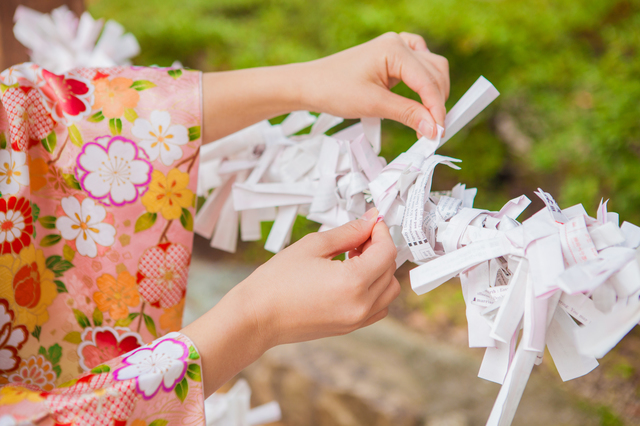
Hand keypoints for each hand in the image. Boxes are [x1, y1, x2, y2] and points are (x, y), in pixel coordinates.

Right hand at [239, 207, 398, 345]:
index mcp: (353, 282)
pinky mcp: (349, 328)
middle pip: (390, 271)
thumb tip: (370, 220)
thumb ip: (348, 232)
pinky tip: (351, 278)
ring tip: (353, 259)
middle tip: (358, 238)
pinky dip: (374, 291)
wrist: (256, 317)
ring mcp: (356, 320)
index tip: (371, 222)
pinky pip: (378, 308)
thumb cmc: (277, 281)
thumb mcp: (314, 245)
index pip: (386, 252)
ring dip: (379, 271)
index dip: (381, 232)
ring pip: (389, 291)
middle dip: (379, 249)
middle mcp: (361, 305)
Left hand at [300, 32, 449, 138]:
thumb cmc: (334, 89)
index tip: (438, 133)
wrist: (310, 85)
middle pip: (435, 72)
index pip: (428, 81)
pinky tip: (421, 100)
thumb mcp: (373, 105)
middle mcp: (398, 43)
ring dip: (433, 93)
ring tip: (427, 120)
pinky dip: (424, 85)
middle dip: (437, 102)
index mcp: (394, 49)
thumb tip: (433, 128)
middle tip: (434, 131)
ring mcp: (396, 48)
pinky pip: (420, 67)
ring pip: (431, 69)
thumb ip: (407, 114)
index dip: (436, 109)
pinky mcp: (392, 58)